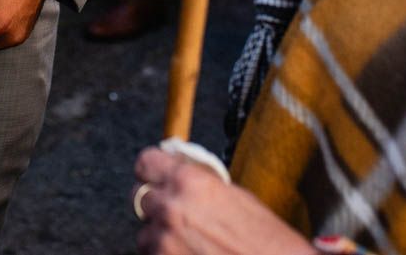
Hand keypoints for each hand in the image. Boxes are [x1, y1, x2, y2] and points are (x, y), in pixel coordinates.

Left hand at [133, 148, 313, 254]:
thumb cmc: (266, 240)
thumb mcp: (235, 196)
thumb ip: (199, 183)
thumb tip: (181, 177)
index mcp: (189, 182)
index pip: (145, 163)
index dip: (150, 170)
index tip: (153, 176)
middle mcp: (171, 208)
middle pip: (139, 197)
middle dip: (155, 205)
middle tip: (175, 214)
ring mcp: (164, 241)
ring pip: (144, 233)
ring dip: (159, 236)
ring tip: (188, 243)